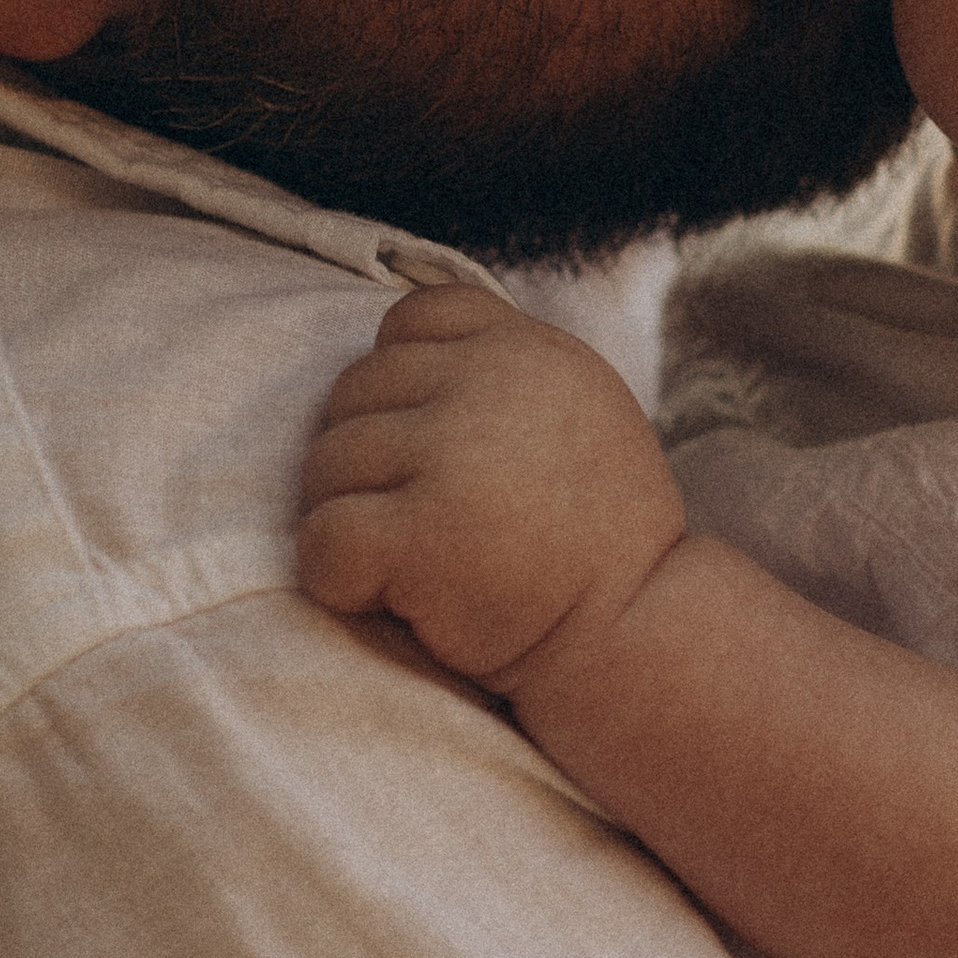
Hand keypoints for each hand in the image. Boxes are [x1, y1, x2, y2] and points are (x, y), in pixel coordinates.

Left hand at [297, 284, 683, 685]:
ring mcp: (454, 452)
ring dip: (352, 519)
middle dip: (370, 462)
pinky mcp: (423, 532)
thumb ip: (503, 370)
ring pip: (324, 464)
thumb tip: (393, 355)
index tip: (441, 456)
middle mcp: (491, 383)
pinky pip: (322, 538)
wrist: (635, 636)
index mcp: (528, 349)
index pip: (410, 321)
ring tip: (421, 562)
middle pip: (354, 393)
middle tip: (430, 525)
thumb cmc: (592, 539)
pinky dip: (338, 579)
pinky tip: (396, 596)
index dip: (401, 388)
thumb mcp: (578, 412)